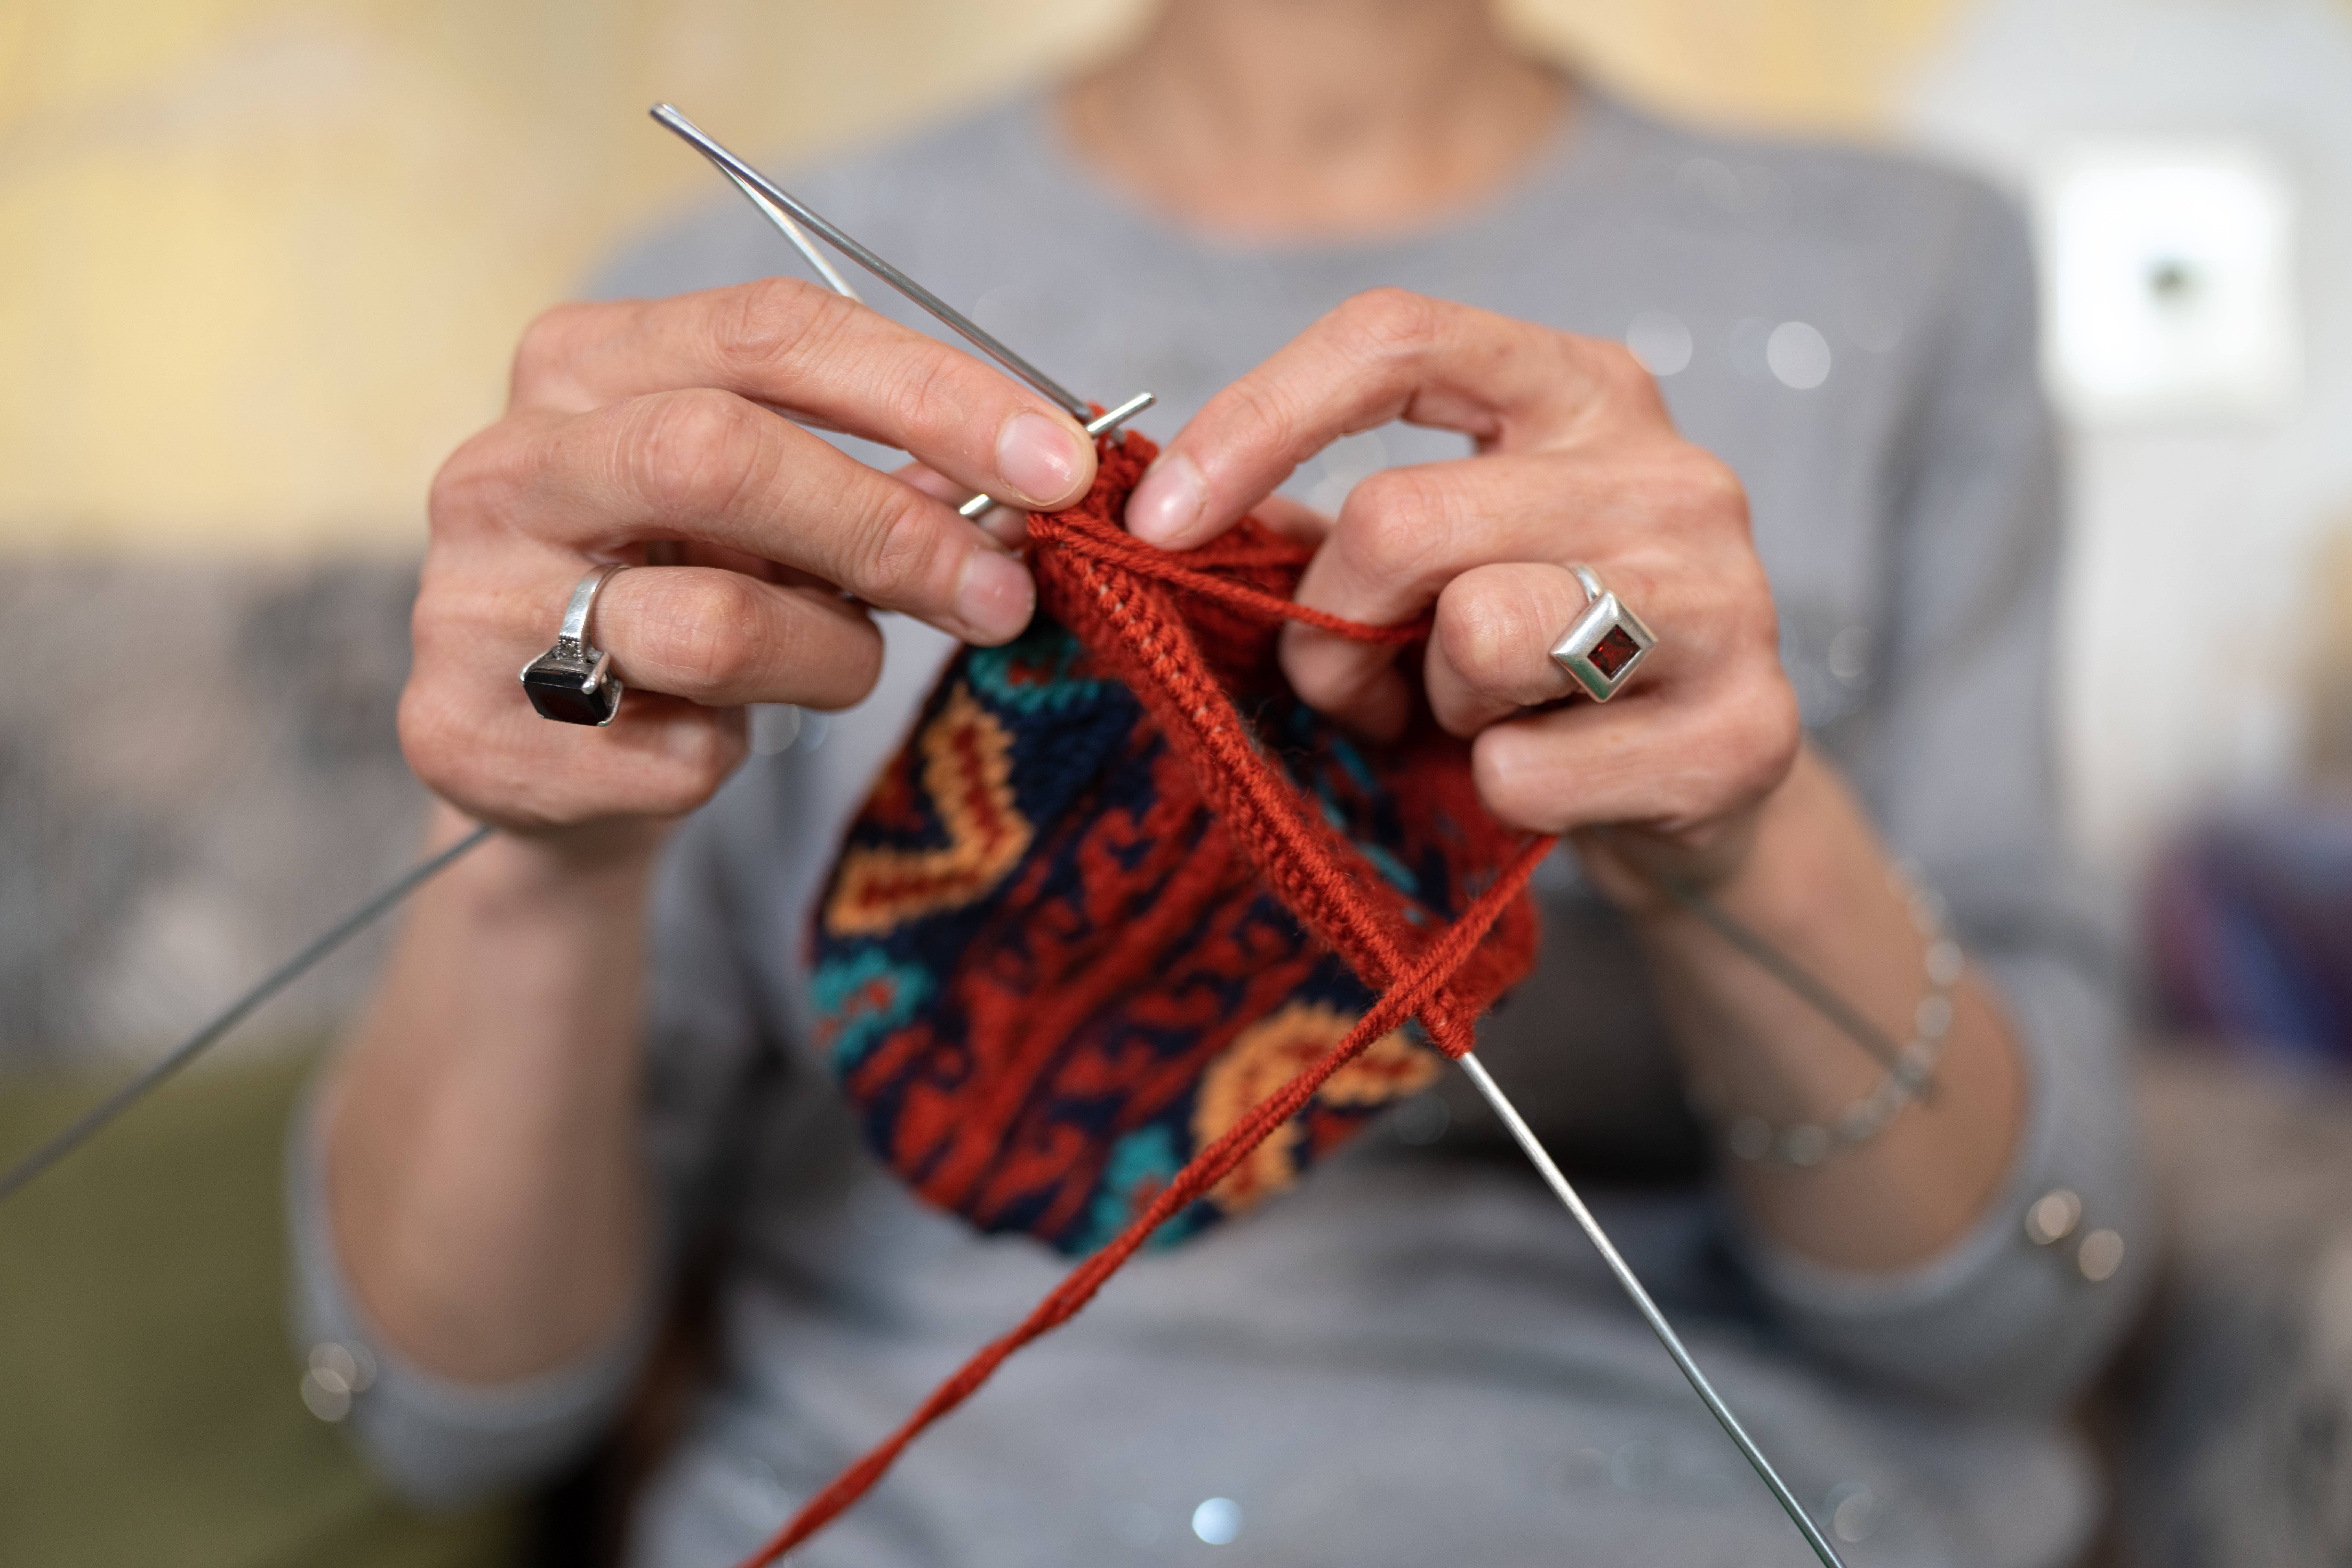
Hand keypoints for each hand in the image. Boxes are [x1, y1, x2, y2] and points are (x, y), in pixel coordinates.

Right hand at [403, 278, 1097, 836]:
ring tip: (832, 666)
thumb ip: (885, 480)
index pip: (772, 331)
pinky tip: (712, 737)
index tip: (1059, 463)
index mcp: (581, 365)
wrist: (549, 760)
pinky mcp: (466, 730)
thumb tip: (1027, 481)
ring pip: (712, 623)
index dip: (931, 389)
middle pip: (722, 455)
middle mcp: (504, 465)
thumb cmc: (686, 596)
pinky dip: (737, 753)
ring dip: (826, 657)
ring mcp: (470, 601)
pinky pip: (676, 751)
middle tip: (1003, 593)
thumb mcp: (779, 516)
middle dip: (891, 528)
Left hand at [1123, 289, 1797, 894]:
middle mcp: (1667, 471)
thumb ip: (1328, 529)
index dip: (1255, 421)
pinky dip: (1499, 794)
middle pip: (1402, 520)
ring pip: (1477, 634)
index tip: (1157, 520)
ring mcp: (1721, 597)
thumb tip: (1172, 516)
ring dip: (1431, 705)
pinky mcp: (1747, 731)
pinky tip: (1541, 779)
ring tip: (1469, 719)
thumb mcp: (1434, 565)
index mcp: (1581, 389)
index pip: (1393, 339)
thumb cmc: (1532, 657)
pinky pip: (1528, 769)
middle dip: (1333, 626)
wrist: (1697, 782)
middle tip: (1355, 685)